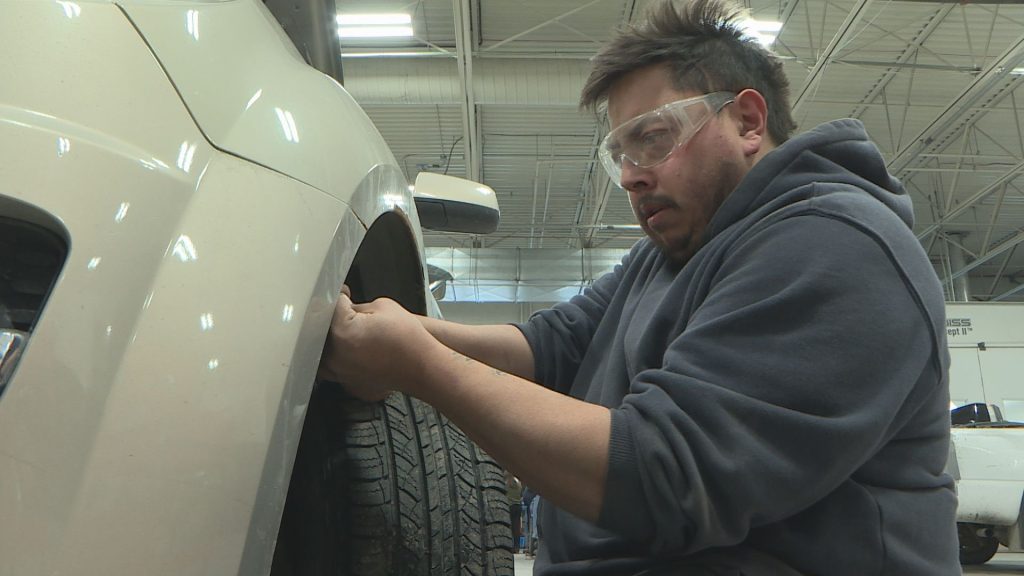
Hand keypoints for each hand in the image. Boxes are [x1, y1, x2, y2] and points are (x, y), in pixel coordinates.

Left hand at [318, 290, 434, 400]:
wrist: (423, 367)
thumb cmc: (408, 339)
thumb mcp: (382, 306)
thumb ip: (357, 306)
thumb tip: (347, 308)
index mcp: (341, 332)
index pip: (331, 306)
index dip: (339, 296)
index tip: (345, 295)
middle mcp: (335, 356)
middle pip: (322, 330)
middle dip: (334, 319)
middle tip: (350, 313)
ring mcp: (340, 373)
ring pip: (326, 351)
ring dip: (335, 340)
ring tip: (356, 334)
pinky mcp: (348, 384)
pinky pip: (337, 368)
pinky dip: (343, 358)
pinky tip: (360, 352)